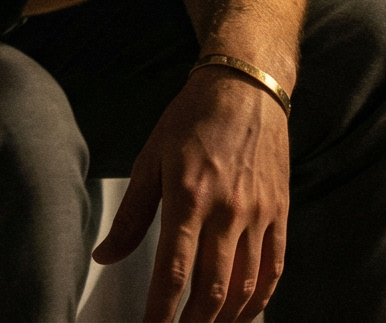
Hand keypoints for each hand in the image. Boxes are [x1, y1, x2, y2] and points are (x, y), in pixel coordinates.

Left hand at [93, 67, 289, 322]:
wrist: (246, 87)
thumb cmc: (194, 119)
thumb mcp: (151, 160)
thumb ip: (132, 216)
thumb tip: (105, 255)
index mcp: (188, 197)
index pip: (173, 272)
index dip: (160, 312)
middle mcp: (227, 211)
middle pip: (211, 289)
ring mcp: (258, 214)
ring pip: (245, 286)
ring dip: (225, 319)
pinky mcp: (280, 212)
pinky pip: (274, 267)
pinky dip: (260, 299)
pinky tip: (244, 313)